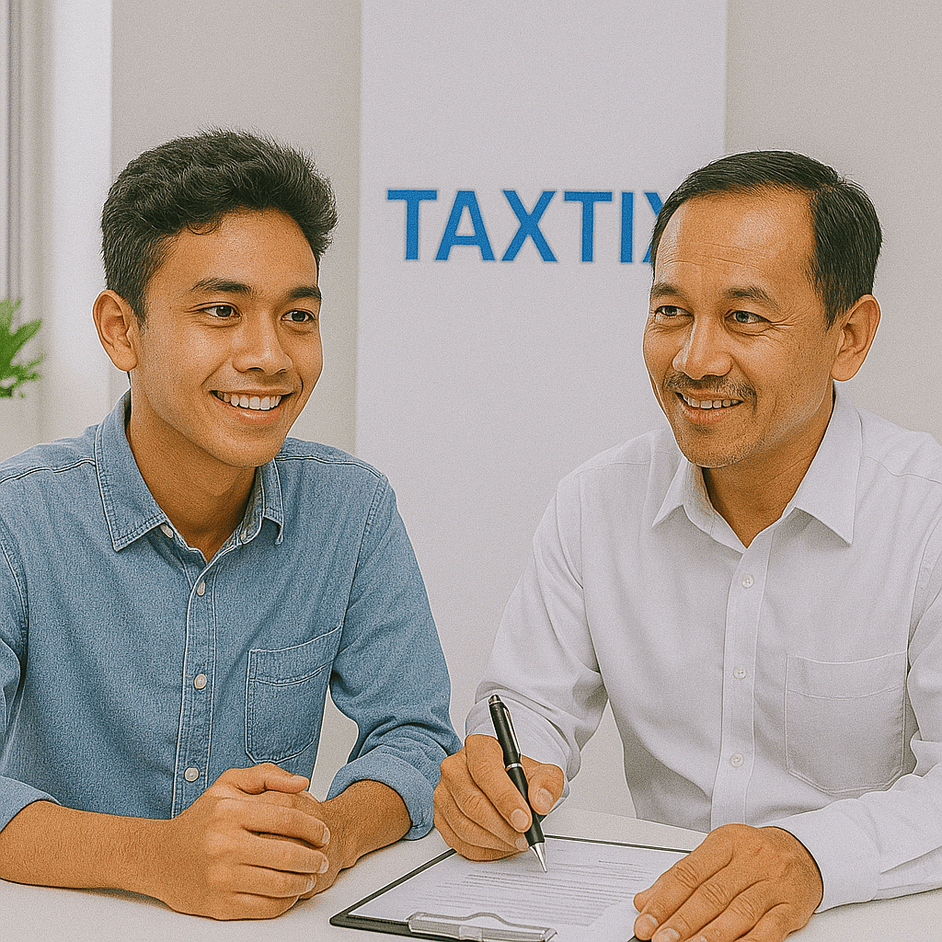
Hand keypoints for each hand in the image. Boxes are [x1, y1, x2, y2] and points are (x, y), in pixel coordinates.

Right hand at [150, 763, 329, 919]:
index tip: (323, 833)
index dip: (312, 826)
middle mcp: (225, 844)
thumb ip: (266, 776)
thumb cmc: (199, 820)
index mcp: (230, 812)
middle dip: (314, 858)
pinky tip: (291, 894)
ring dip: (304, 882)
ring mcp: (222, 877)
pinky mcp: (219, 904)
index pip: (286, 817)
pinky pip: (264, 907)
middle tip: (323, 859)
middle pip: (287, 853)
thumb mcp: (228, 784)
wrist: (159, 857)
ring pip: (279, 883)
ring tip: (311, 877)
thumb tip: (302, 783)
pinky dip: (285, 902)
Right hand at [434, 734, 563, 859]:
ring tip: (516, 842)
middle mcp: (455, 767)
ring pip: (465, 826)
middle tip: (524, 837)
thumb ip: (547, 783)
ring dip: (494, 841)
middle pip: (473, 803)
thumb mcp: (542, 772)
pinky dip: (483, 850)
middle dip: (502, 827)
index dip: (505, 799)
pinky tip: (501, 845)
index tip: (524, 820)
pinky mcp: (440, 816)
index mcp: (478, 748)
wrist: (506, 782)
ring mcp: (444, 792)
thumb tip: (540, 802)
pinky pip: (459, 841)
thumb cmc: (518, 775)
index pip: (486, 772)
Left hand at [632, 824, 822, 941]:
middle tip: (662, 939)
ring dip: (712, 934)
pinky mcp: (791, 906)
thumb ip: (681, 875)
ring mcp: (772, 883)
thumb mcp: (716, 853)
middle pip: (711, 894)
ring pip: (739, 912)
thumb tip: (645, 899)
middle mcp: (749, 860)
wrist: (803, 852)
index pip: (688, 873)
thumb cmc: (753, 853)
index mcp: (726, 842)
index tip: (647, 920)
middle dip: (683, 920)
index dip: (665, 899)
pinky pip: (770, 928)